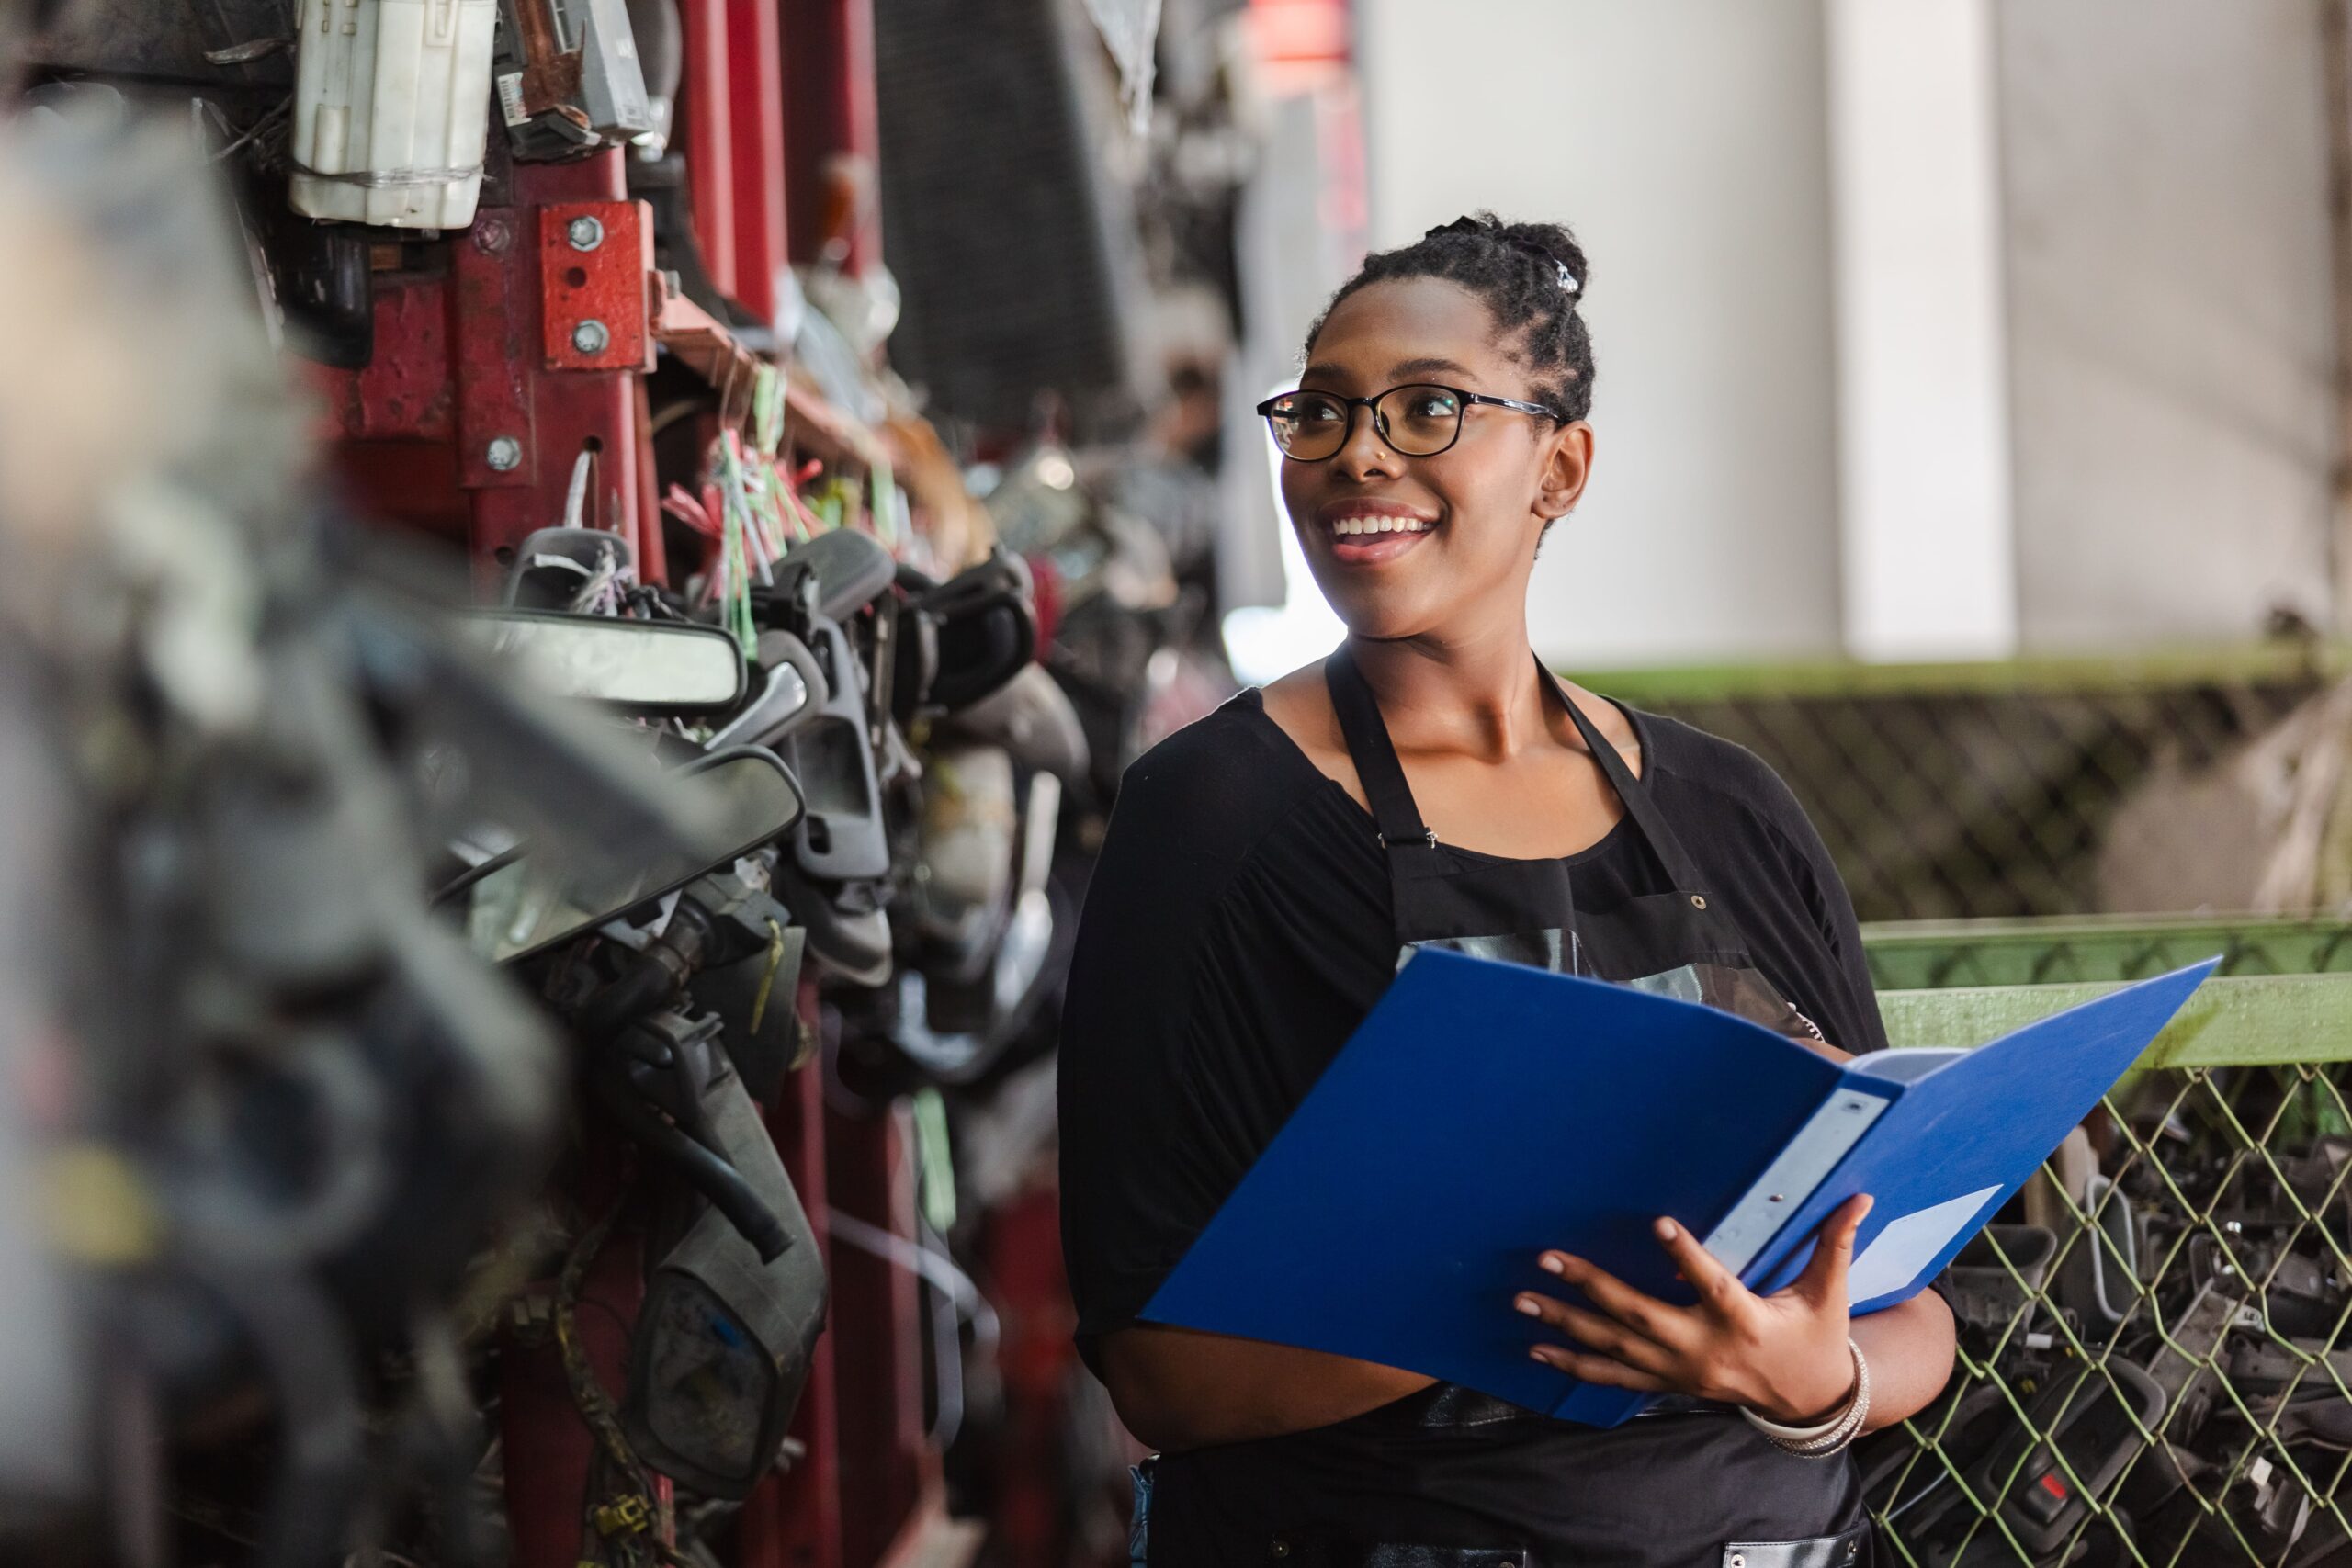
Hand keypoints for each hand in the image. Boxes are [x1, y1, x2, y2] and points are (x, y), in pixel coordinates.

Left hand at [1515, 1193, 1873, 1423]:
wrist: (1811, 1403)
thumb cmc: (1817, 1337)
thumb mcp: (1830, 1293)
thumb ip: (1836, 1244)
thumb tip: (1862, 1196)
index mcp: (1745, 1321)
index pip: (1714, 1284)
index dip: (1687, 1256)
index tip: (1660, 1224)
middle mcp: (1705, 1349)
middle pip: (1639, 1317)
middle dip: (1591, 1287)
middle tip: (1549, 1258)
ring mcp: (1680, 1371)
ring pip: (1614, 1348)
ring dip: (1565, 1325)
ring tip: (1524, 1300)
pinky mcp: (1667, 1383)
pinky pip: (1612, 1377)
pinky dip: (1573, 1365)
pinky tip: (1536, 1351)